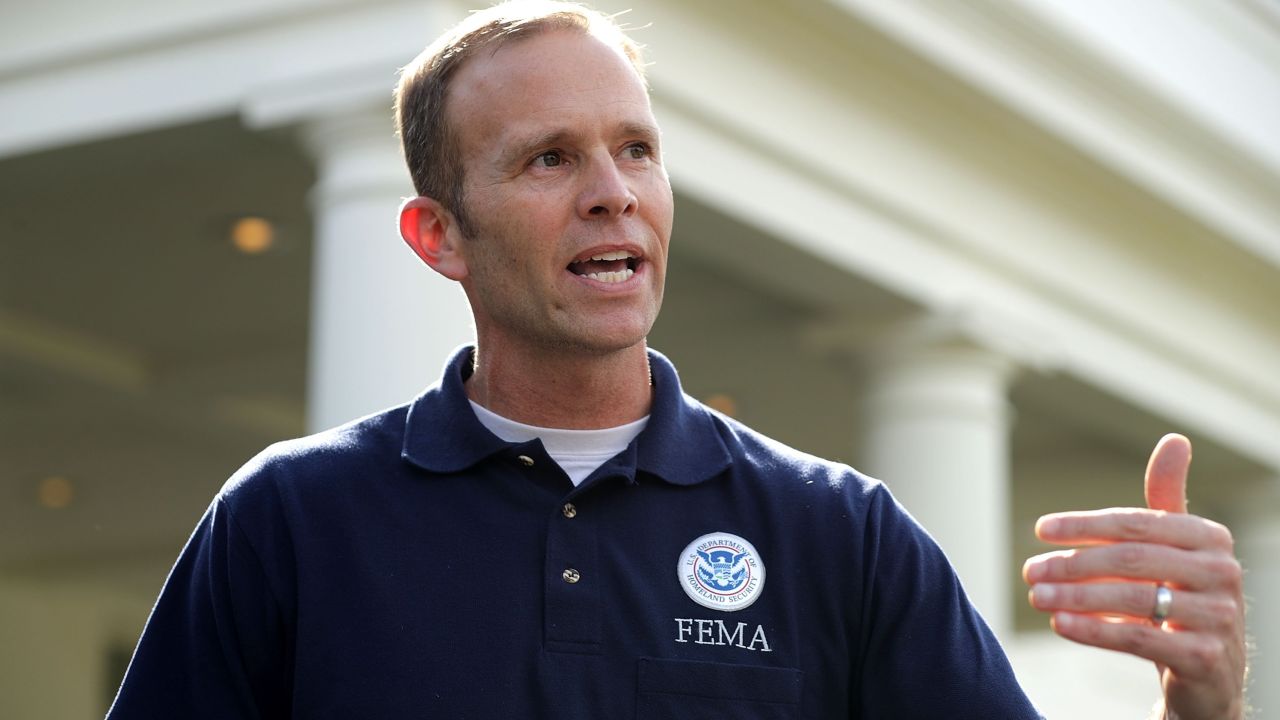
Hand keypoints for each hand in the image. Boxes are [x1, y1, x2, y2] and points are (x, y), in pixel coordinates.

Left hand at [1022, 434, 1246, 719]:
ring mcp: (1219, 617)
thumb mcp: (1176, 549)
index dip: (1084, 525)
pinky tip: (1059, 624)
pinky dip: (1093, 631)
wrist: (1211, 673)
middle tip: (1031, 570)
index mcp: (1210, 538)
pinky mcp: (1206, 657)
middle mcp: (1222, 573)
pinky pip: (1138, 639)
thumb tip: (1175, 439)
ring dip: (1075, 597)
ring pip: (1132, 599)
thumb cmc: (1183, 599)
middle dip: (1073, 564)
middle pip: (1130, 560)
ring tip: (1037, 596)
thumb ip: (1166, 500)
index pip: (1136, 524)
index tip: (1040, 530)